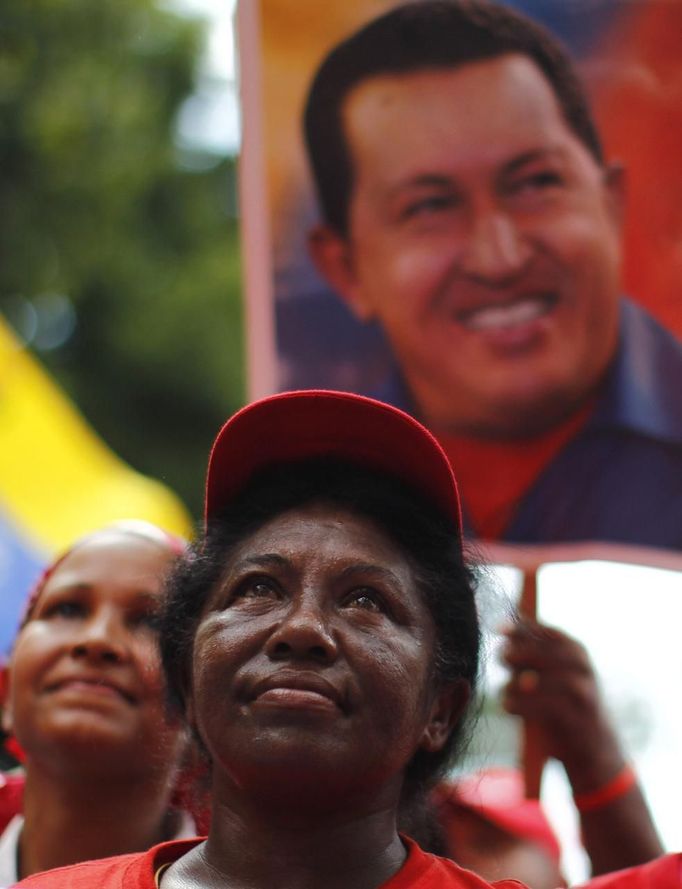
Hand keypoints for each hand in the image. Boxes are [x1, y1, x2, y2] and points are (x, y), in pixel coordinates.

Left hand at [500, 619, 624, 792]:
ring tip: (505, 690)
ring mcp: (583, 693)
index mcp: (577, 653)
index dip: (523, 628)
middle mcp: (583, 669)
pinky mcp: (576, 718)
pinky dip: (521, 705)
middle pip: (546, 653)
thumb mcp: (554, 673)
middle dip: (520, 652)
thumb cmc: (564, 702)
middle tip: (503, 657)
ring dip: (517, 683)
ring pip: (545, 680)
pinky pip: (544, 707)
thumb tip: (504, 630)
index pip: (549, 633)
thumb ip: (533, 654)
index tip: (499, 628)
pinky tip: (507, 706)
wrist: (594, 745)